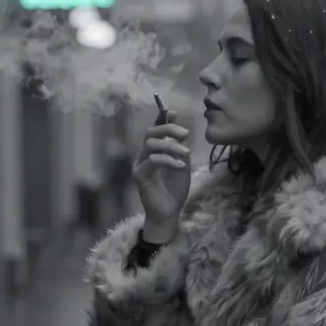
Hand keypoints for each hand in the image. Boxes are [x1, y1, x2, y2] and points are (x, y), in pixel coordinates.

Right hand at [133, 113, 191, 241]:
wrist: (169, 212)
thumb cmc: (174, 190)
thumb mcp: (182, 165)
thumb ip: (180, 150)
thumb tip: (182, 133)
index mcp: (154, 151)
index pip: (155, 130)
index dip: (162, 119)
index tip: (174, 112)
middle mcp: (143, 156)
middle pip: (150, 133)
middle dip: (168, 129)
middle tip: (185, 134)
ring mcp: (140, 165)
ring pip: (151, 144)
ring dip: (171, 146)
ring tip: (186, 152)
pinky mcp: (140, 176)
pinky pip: (152, 161)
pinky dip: (168, 160)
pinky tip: (180, 166)